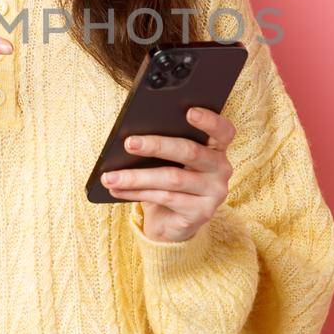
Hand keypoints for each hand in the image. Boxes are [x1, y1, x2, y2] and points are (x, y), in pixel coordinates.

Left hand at [102, 106, 235, 242]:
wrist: (172, 222)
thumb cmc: (168, 182)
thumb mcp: (170, 161)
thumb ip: (166, 146)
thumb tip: (134, 136)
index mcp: (217, 148)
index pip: (223, 131)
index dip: (210, 120)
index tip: (189, 111)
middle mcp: (221, 169)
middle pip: (190, 152)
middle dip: (156, 146)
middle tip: (129, 143)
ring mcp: (214, 192)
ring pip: (172, 179)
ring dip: (136, 177)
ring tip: (110, 176)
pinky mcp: (202, 213)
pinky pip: (166, 198)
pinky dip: (137, 193)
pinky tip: (118, 189)